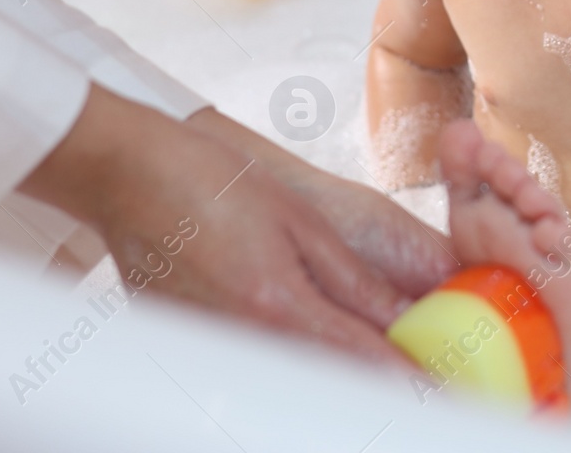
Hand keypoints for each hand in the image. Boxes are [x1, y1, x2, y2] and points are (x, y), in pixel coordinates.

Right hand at [19, 85, 413, 362]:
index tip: (442, 394)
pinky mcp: (190, 348)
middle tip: (410, 372)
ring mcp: (212, 350)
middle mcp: (244, 341)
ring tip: (363, 349)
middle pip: (328, 385)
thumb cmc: (210, 183)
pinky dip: (284, 359)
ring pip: (292, 379)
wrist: (127, 176)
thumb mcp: (299, 223)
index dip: (410, 385)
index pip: (364, 365)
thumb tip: (406, 322)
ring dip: (329, 371)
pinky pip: (253, 367)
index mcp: (278, 306)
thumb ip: (354, 282)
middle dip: (371, 385)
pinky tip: (292, 325)